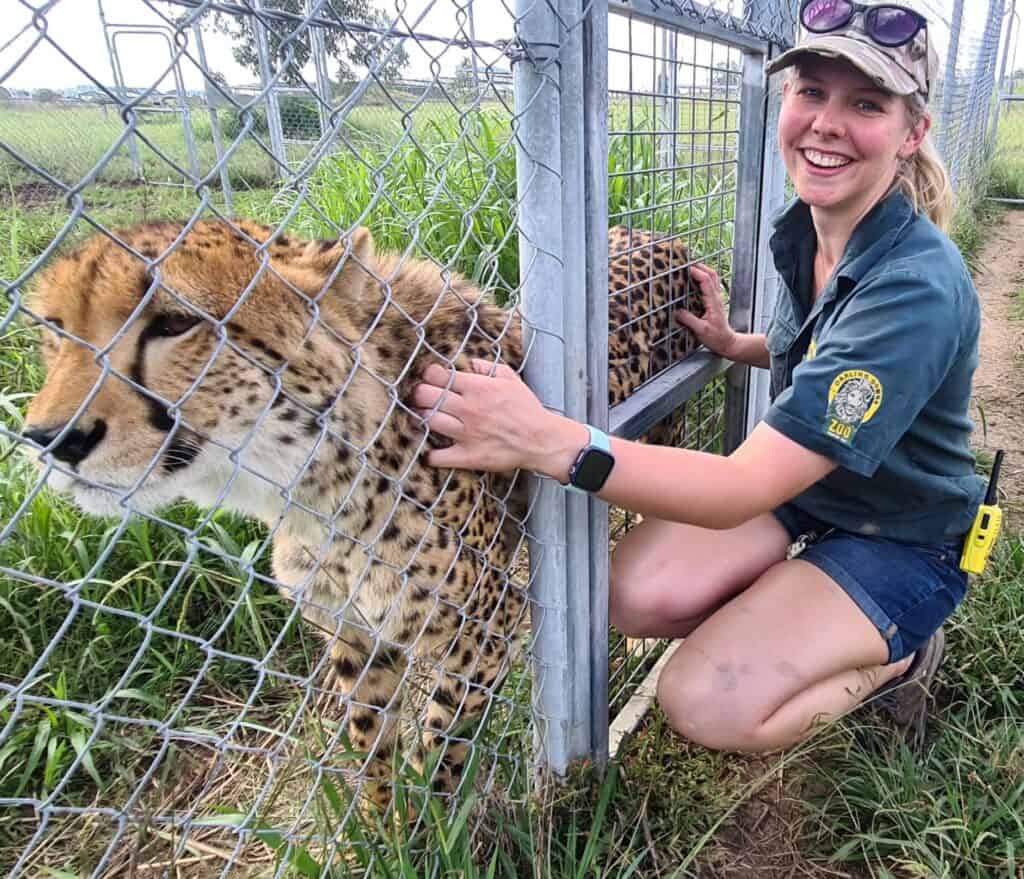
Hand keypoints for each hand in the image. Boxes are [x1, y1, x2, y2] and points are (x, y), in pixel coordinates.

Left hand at [410, 359, 587, 478]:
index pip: (437, 375)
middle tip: (425, 398)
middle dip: (421, 394)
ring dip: (425, 418)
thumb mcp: (510, 378)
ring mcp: (466, 433)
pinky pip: (438, 457)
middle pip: (426, 396)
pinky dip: (431, 454)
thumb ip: (486, 367)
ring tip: (431, 418)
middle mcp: (469, 409)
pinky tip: (434, 450)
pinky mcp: (468, 456)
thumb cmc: (526, 408)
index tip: (431, 379)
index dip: (429, 375)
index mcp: (477, 387)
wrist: (541, 440)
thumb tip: (468, 362)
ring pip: (429, 421)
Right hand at [675, 262, 736, 357]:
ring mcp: (717, 299)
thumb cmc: (716, 338)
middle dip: (700, 266)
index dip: (697, 273)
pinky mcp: (714, 302)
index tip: (686, 268)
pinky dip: (703, 278)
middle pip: (712, 274)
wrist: (728, 342)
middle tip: (687, 262)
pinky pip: (711, 285)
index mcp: (713, 302)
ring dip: (703, 270)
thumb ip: (689, 320)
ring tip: (690, 267)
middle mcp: (716, 297)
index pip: (706, 281)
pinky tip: (695, 280)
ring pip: (713, 278)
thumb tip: (677, 311)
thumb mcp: (701, 331)